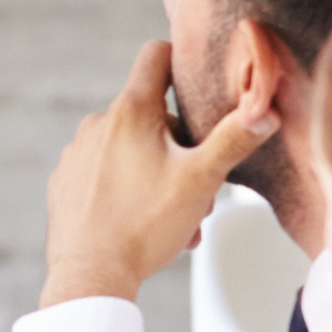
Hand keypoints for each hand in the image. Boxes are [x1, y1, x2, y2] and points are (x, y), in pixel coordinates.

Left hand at [42, 37, 278, 309]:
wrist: (90, 276)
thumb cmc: (145, 226)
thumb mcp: (201, 179)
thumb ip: (234, 140)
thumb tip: (266, 110)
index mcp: (131, 111)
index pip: (155, 55)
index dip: (181, 60)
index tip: (197, 80)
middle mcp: (97, 123)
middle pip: (151, 115)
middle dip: (181, 146)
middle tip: (199, 188)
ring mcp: (77, 153)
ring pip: (130, 149)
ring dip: (158, 174)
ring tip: (176, 217)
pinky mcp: (65, 182)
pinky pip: (105, 174)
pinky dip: (128, 190)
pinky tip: (141, 222)